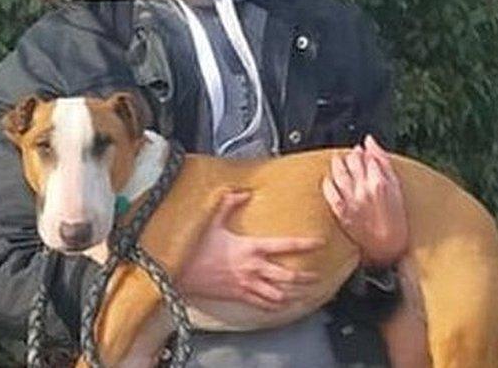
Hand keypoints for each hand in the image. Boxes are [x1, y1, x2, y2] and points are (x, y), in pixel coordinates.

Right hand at [177, 190, 323, 310]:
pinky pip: (263, 305)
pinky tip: (284, 304)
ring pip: (280, 294)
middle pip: (289, 276)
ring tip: (308, 294)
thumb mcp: (211, 221)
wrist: (179, 272)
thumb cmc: (195, 247)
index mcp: (250, 247)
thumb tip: (243, 192)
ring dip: (296, 295)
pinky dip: (277, 306)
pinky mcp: (239, 296)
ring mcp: (247, 284)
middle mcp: (253, 268)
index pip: (285, 246)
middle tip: (319, 276)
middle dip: (307, 278)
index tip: (319, 243)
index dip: (305, 244)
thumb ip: (229, 204)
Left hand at [322, 135, 407, 267]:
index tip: (361, 152)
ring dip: (337, 163)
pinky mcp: (341, 211)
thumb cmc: (396, 217)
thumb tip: (369, 140)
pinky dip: (327, 182)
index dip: (363, 152)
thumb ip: (383, 161)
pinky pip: (329, 191)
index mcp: (380, 182)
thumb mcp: (397, 187)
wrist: (388, 245)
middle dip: (351, 156)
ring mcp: (352, 200)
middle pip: (352, 162)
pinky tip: (329, 179)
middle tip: (351, 156)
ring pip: (339, 172)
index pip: (366, 157)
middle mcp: (364, 189)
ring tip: (338, 161)